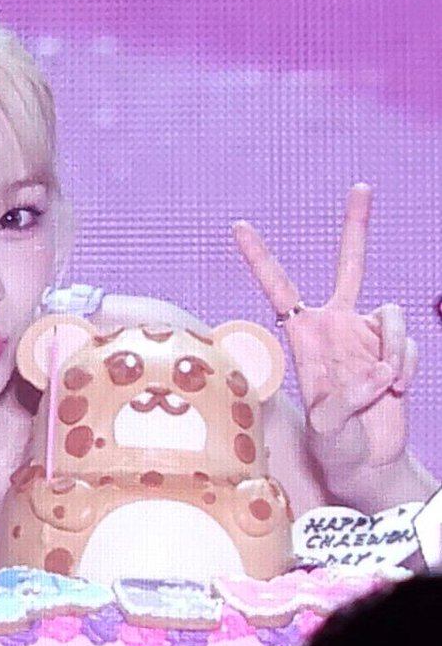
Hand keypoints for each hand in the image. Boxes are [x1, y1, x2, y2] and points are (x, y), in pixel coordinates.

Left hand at [232, 184, 416, 493]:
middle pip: (350, 265)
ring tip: (384, 387)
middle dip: (356, 226)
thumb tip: (373, 378)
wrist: (368, 459)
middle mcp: (336, 326)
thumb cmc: (334, 445)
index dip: (260, 257)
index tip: (238, 226)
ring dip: (393, 352)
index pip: (278, 287)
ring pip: (393, 315)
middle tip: (362, 187)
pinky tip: (395, 389)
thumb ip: (341, 405)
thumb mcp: (326, 430)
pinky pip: (407, 342)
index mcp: (304, 335)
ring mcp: (367, 335)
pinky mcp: (394, 348)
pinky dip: (406, 366)